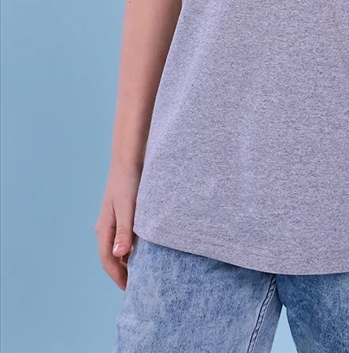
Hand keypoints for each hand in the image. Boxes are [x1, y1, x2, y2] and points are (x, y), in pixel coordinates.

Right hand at [94, 165, 141, 289]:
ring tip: (142, 271)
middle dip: (122, 273)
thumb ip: (125, 231)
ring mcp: (112, 221)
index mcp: (104, 229)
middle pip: (111, 257)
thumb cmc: (128, 182)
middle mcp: (106, 227)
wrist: (128, 158)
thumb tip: (120, 256)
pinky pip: (123, 237)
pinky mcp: (121, 214)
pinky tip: (143, 249)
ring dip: (126, 261)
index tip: (131, 290)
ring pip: (117, 248)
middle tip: (138, 285)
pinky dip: (131, 248)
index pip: (108, 261)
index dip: (118, 277)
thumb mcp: (128, 207)